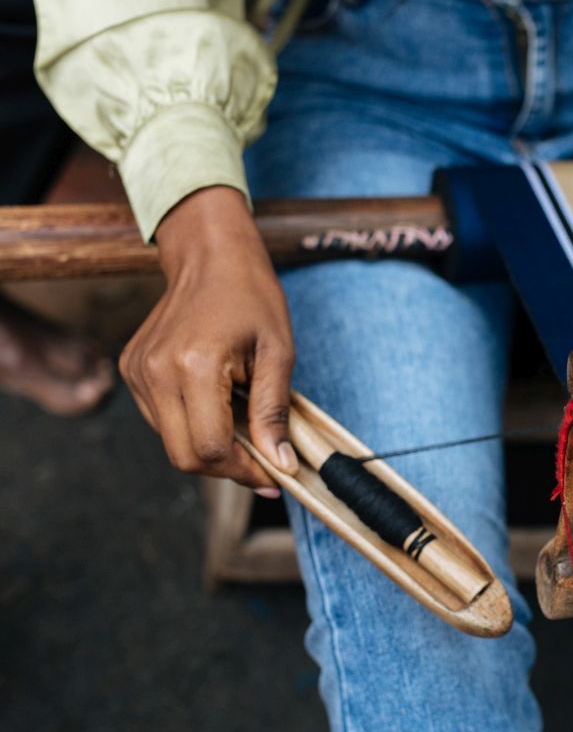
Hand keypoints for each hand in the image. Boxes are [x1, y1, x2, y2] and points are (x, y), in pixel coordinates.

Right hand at [120, 186, 297, 492]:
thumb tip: (282, 464)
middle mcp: (154, 373)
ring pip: (171, 443)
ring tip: (246, 428)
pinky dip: (193, 427)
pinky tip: (220, 408)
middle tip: (265, 464)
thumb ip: (275, 412)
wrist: (210, 256)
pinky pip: (161, 421)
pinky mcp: (132, 371)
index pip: (211, 448)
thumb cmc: (251, 297)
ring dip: (211, 449)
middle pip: (185, 456)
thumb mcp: (278, 353)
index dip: (246, 471)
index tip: (277, 475)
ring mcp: (137, 372)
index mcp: (192, 365)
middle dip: (228, 469)